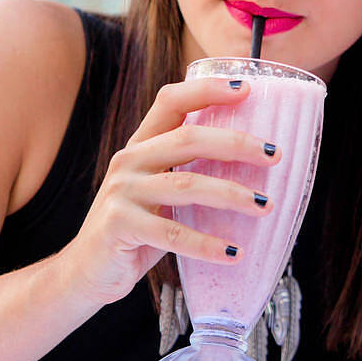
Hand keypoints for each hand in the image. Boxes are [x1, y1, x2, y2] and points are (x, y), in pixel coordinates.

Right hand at [56, 78, 280, 307]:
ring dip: (232, 194)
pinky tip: (235, 252)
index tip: (247, 89)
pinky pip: (173, 234)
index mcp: (141, 145)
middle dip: (236, 144)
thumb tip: (255, 161)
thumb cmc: (136, 229)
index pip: (171, 101)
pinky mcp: (120, 226)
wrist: (87, 271)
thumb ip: (188, 170)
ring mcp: (122, 192)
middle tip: (274, 155)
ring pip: (187, 185)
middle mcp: (129, 161)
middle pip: (188, 138)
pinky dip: (208, 244)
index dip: (207, 90)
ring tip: (265, 205)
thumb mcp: (158, 191)